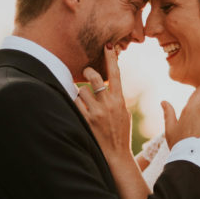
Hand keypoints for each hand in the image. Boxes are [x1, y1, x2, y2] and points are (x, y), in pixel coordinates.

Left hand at [75, 45, 132, 161]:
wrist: (116, 154)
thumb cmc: (120, 132)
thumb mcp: (124, 112)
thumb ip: (116, 98)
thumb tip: (107, 84)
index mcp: (120, 100)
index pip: (115, 74)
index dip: (111, 58)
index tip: (108, 45)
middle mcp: (108, 104)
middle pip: (93, 78)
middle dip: (88, 72)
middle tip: (86, 73)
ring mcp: (96, 112)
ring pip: (81, 91)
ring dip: (80, 94)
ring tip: (85, 103)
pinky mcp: (86, 121)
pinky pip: (75, 104)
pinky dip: (75, 105)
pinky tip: (80, 111)